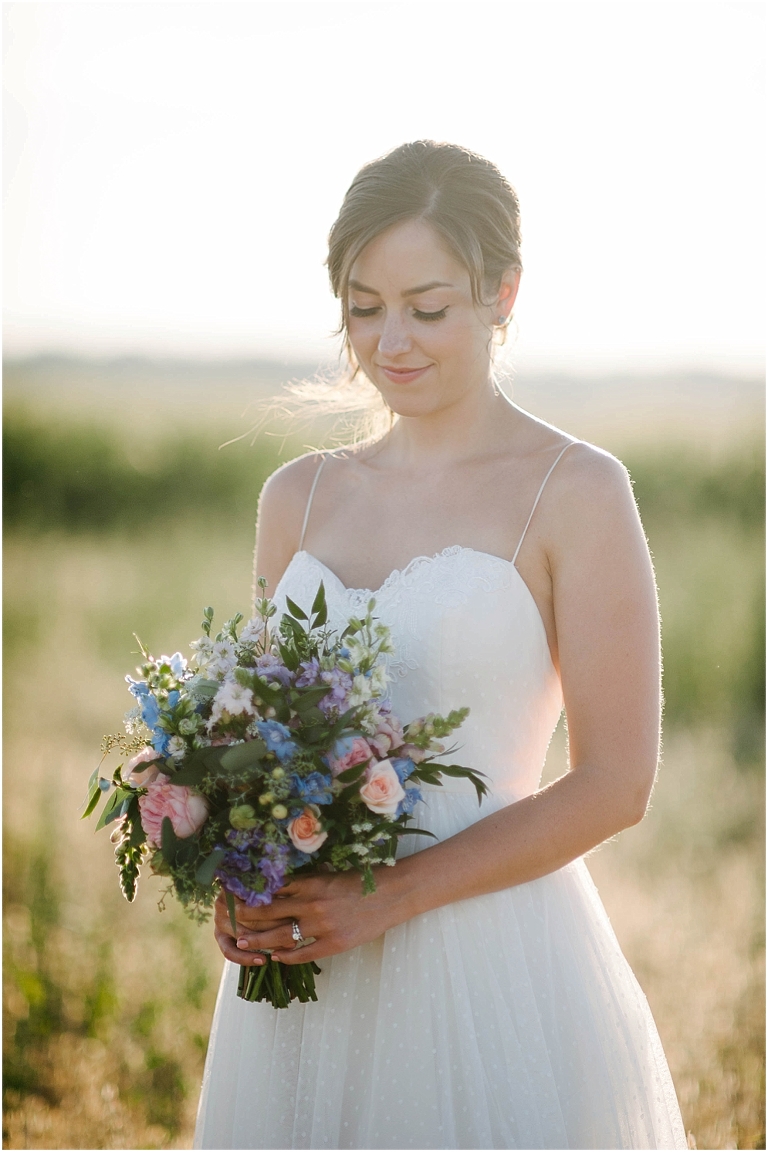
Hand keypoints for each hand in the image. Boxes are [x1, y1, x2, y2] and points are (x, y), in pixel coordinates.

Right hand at [213, 893, 293, 966]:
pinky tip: (263, 960)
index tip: (295, 917)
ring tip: (285, 948)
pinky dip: (245, 958)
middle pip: (251, 918)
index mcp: (235, 887)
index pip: (257, 902)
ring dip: (265, 944)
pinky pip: (229, 951)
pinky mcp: (218, 935)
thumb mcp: (264, 889)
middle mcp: (224, 903)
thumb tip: (293, 912)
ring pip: (243, 935)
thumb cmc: (258, 891)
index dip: (277, 909)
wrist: (235, 896)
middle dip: (275, 929)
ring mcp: (219, 919)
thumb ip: (273, 896)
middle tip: (295, 937)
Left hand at [220, 869, 400, 966]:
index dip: (251, 893)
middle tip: (228, 919)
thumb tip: (279, 885)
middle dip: (245, 916)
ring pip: (280, 935)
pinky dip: (286, 956)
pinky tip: (276, 957)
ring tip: (241, 942)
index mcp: (311, 882)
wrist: (392, 895)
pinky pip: (302, 953)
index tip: (234, 894)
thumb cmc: (362, 881)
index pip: (272, 889)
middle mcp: (312, 903)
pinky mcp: (334, 943)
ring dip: (257, 940)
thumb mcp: (330, 874)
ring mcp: (322, 925)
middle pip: (268, 912)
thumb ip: (306, 881)